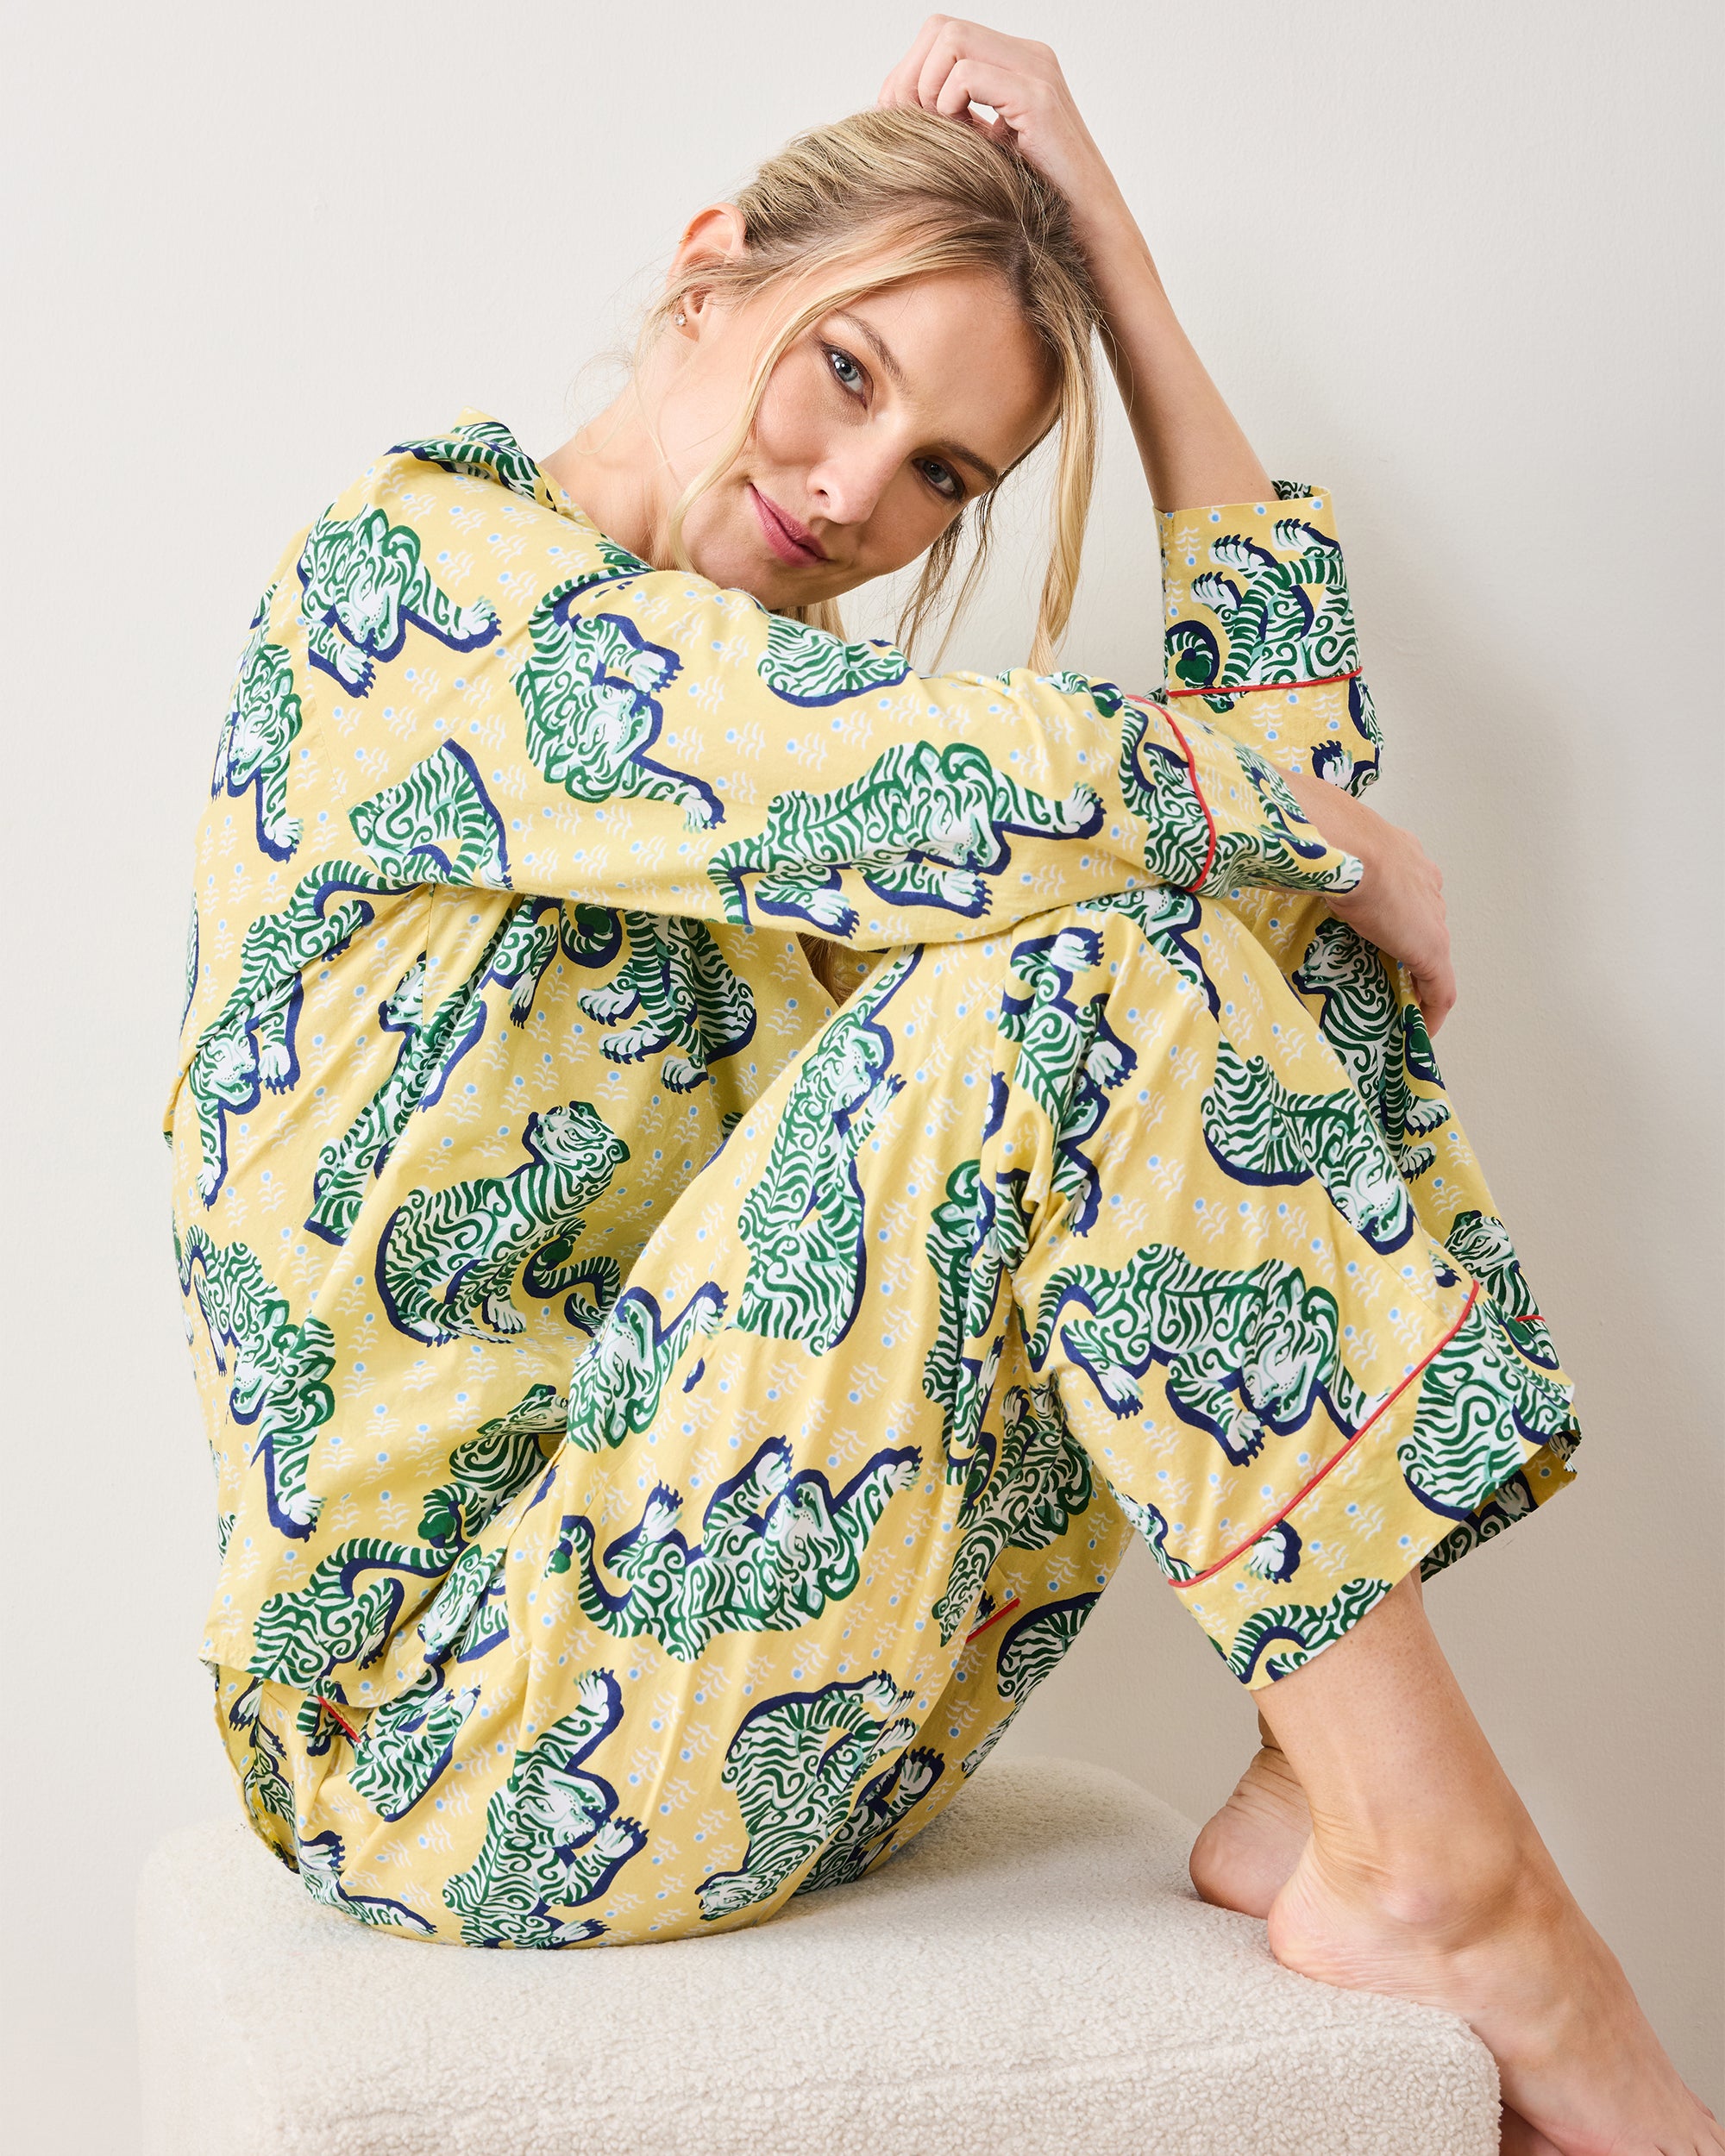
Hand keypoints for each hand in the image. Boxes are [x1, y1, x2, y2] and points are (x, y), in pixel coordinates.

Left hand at [875, 16, 1125, 237]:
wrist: (1088, 227)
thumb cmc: (1037, 198)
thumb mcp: (987, 148)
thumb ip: (956, 118)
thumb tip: (898, 106)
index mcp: (1015, 62)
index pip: (942, 35)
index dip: (909, 72)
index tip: (903, 118)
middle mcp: (1027, 55)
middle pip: (940, 28)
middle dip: (910, 76)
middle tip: (910, 123)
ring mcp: (1035, 71)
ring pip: (950, 41)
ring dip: (927, 88)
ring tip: (939, 130)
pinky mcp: (1037, 98)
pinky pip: (967, 76)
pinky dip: (948, 105)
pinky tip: (963, 138)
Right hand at [1280, 769, 1455, 1032]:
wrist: (1345, 845)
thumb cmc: (1323, 840)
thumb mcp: (1318, 850)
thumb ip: (1310, 861)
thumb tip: (1274, 862)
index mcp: (1401, 855)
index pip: (1405, 892)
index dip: (1393, 917)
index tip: (1376, 937)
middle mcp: (1425, 883)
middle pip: (1422, 923)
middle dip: (1406, 948)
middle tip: (1380, 975)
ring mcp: (1432, 917)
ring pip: (1432, 956)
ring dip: (1416, 979)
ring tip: (1395, 1003)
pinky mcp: (1433, 950)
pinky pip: (1440, 989)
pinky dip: (1432, 1010)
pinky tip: (1417, 1029)